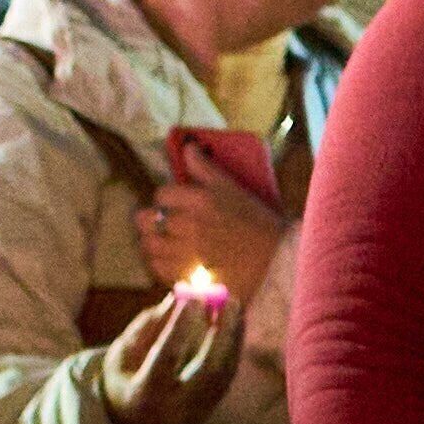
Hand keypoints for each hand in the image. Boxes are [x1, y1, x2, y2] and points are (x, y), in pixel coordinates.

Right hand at [97, 279, 247, 423]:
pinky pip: (229, 374)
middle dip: (222, 333)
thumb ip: (146, 327)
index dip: (180, 327)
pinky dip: (234, 346)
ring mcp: (199, 410)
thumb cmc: (125, 381)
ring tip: (235, 306)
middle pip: (209, 370)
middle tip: (229, 301)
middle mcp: (176, 407)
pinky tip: (235, 322)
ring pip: (225, 372)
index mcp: (145, 394)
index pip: (166, 358)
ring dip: (233, 336)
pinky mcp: (213, 406)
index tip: (194, 299)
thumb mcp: (122, 355)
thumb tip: (176, 298)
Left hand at [142, 122, 296, 314]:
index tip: (173, 204)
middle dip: (149, 220)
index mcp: (198, 200)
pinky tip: (170, 261)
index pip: (161, 194)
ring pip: (150, 245)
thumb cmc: (257, 222)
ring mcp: (188, 253)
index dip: (165, 199)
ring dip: (152, 243)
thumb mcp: (233, 188)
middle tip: (158, 224)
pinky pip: (160, 269)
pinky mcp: (191, 276)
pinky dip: (160, 265)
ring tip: (161, 243)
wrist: (277, 260)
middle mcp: (189, 225)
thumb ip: (205, 168)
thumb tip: (187, 147)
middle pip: (147, 220)